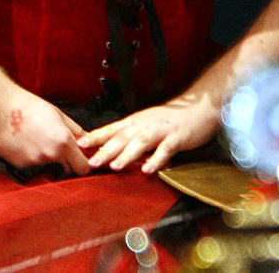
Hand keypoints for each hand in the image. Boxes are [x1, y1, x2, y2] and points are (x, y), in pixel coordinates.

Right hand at [0, 90, 90, 174]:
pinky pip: (33, 168)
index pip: (83, 167)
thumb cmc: (28, 106)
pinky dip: (33, 160)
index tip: (79, 159)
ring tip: (39, 144)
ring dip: (49, 162)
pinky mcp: (21, 166)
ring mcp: (35, 163)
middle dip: (67, 164)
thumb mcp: (57, 113)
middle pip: (68, 172)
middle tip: (60, 151)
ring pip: (50, 170)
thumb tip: (85, 140)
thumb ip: (74, 130)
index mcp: (63, 141)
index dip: (83, 164)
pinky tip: (26, 145)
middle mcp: (51, 155)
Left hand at [78, 91, 218, 174]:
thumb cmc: (171, 120)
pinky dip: (156, 159)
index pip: (113, 128)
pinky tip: (148, 170)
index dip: (96, 136)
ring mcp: (161, 130)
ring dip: (127, 154)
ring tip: (115, 167)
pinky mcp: (177, 137)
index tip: (79, 144)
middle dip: (106, 149)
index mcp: (136, 121)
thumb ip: (130, 135)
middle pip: (123, 136)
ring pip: (141, 141)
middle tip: (92, 162)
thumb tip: (109, 149)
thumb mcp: (146, 124)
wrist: (198, 108)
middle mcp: (145, 123)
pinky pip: (166, 149)